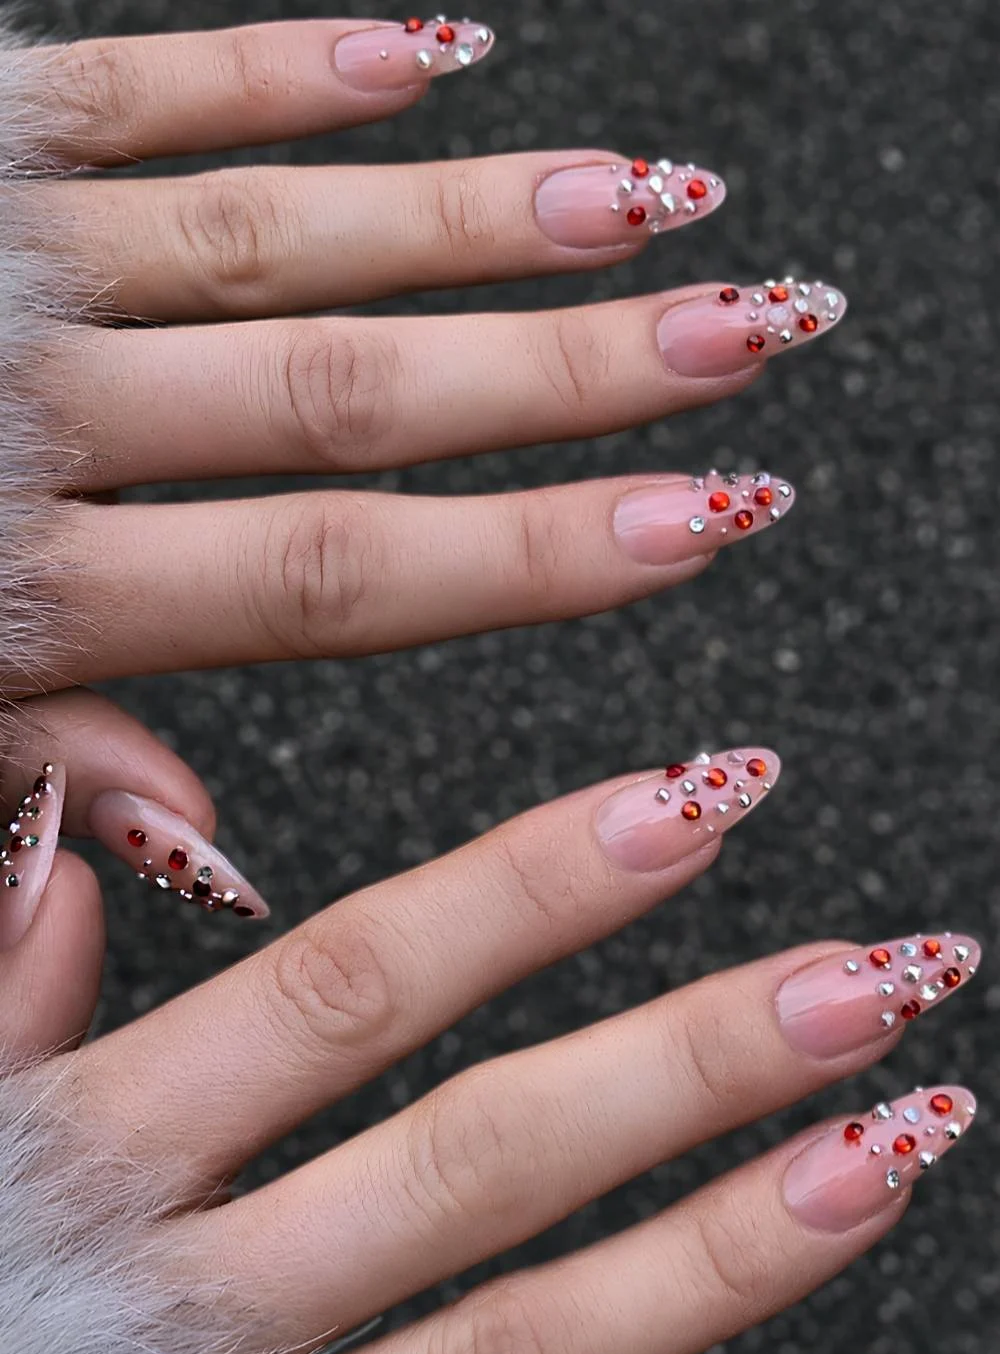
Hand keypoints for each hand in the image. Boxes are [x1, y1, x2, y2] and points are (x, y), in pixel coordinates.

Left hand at [2, 16, 843, 694]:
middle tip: (748, 337)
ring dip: (475, 219)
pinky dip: (287, 69)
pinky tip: (427, 59)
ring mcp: (13, 263)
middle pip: (354, 388)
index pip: (339, 570)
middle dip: (571, 369)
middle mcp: (45, 406)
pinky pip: (142, 82)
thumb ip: (41, 766)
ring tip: (643, 210)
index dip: (536, 549)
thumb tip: (209, 853)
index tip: (701, 520)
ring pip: (281, 234)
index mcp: (25, 577)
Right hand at [5, 741, 977, 1353]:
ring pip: (521, 1350)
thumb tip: (69, 841)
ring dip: (718, 1255)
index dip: (530, 890)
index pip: (350, 991)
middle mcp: (196, 1310)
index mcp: (97, 1169)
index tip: (692, 802)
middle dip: (687, 1064)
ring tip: (887, 1151)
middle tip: (864, 978)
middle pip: (479, 1161)